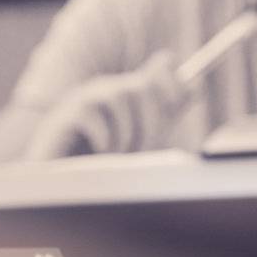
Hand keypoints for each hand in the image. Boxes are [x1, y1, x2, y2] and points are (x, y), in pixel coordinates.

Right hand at [24, 51, 187, 158]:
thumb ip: (163, 114)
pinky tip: (100, 153)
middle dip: (152, 123)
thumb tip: (195, 86)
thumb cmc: (102, 165)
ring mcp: (84, 99)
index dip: (175, 81)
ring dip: (127, 133)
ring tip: (118, 155)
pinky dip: (105, 138)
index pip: (162, 67)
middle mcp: (107, 90)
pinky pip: (95, 112)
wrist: (61, 188)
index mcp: (128, 94)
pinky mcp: (65, 114)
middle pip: (142, 85)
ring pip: (120, 95)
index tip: (189, 97)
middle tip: (144, 151)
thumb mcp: (141, 139)